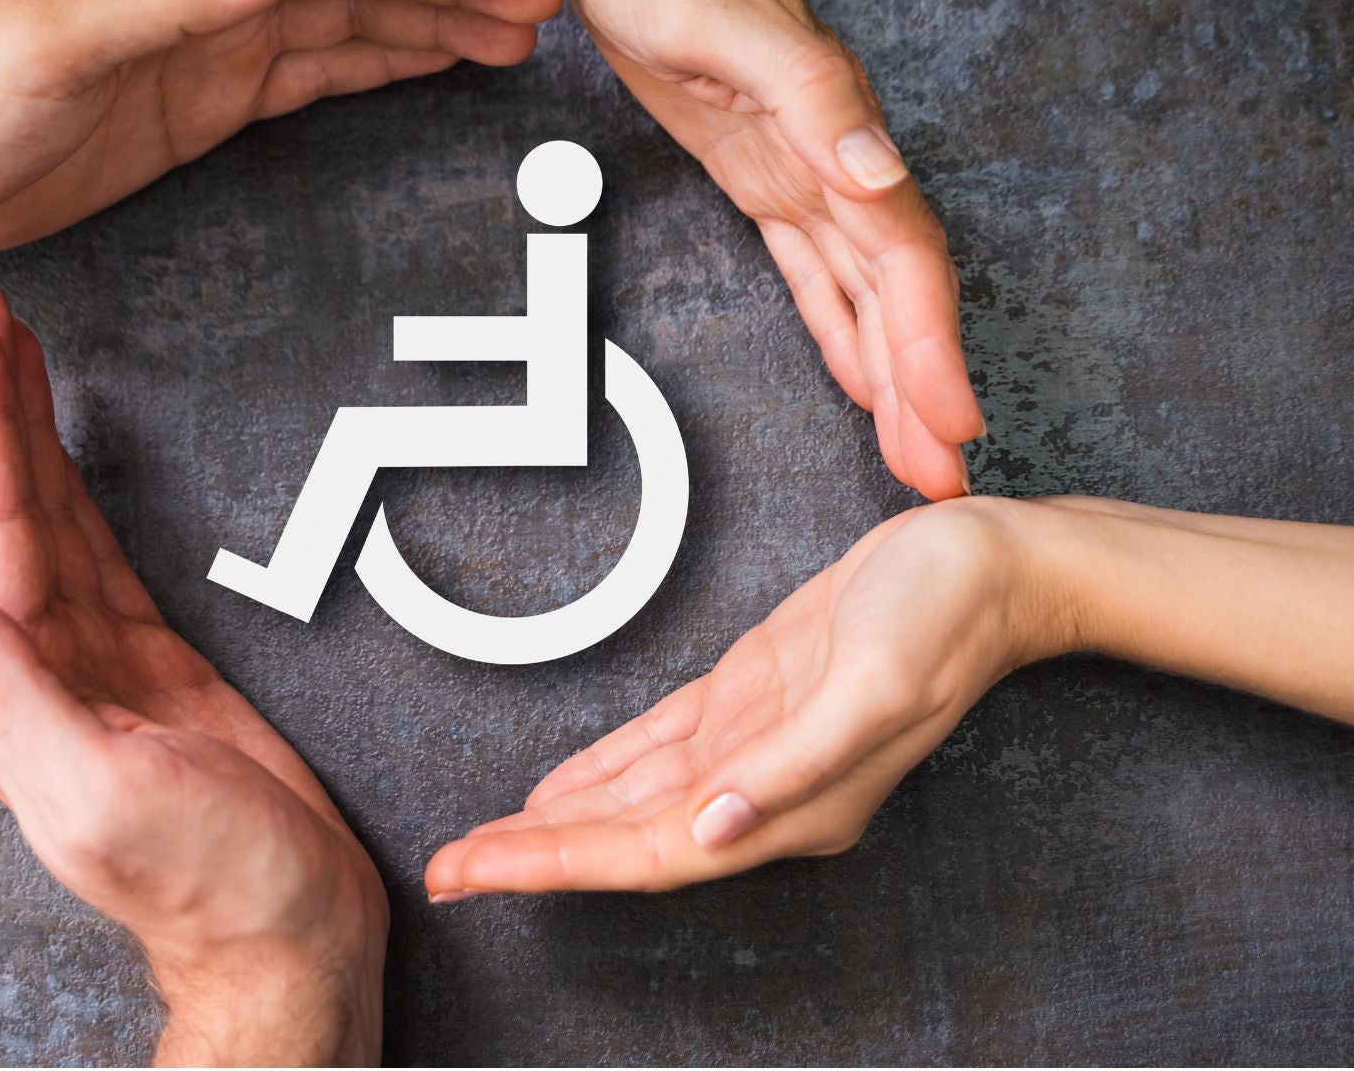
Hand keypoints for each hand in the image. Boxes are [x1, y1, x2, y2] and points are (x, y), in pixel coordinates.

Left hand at [0, 273, 383, 1063]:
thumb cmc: (208, 887)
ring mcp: (86, 663)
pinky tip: (53, 436)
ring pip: (45, 516)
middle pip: (4, 508)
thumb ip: (15, 702)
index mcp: (9, 699)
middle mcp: (32, 672)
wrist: (288, 939)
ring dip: (21, 427)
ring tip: (1, 336)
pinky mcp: (141, 662)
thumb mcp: (104, 795)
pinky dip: (70, 481)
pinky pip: (92, 546)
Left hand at [422, 497, 1056, 896]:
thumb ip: (798, 764)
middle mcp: (763, 790)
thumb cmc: (946, 615)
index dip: (555, 866)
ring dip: (553, 827)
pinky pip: (654, 755)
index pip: (647, 852)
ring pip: (630, 804)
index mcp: (792, 802)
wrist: (991, 565)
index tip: (477, 871)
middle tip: (445, 869)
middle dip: (530, 857)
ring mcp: (754, 749)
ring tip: (480, 845)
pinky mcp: (749, 703)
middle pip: (624, 839)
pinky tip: (554, 794)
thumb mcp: (876, 681)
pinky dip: (597, 776)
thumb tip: (718, 825)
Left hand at [549, 0, 984, 496]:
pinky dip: (843, 330)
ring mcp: (805, 175)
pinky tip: (861, 377)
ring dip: (893, 375)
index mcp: (841, 140)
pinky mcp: (764, 178)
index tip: (952, 421)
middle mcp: (837, 165)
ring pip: (866, 296)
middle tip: (946, 476)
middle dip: (925, 387)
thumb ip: (814, 99)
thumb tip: (876, 174)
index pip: (905, 264)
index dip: (931, 346)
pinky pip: (816, 273)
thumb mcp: (733, 29)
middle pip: (899, 296)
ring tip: (917, 454)